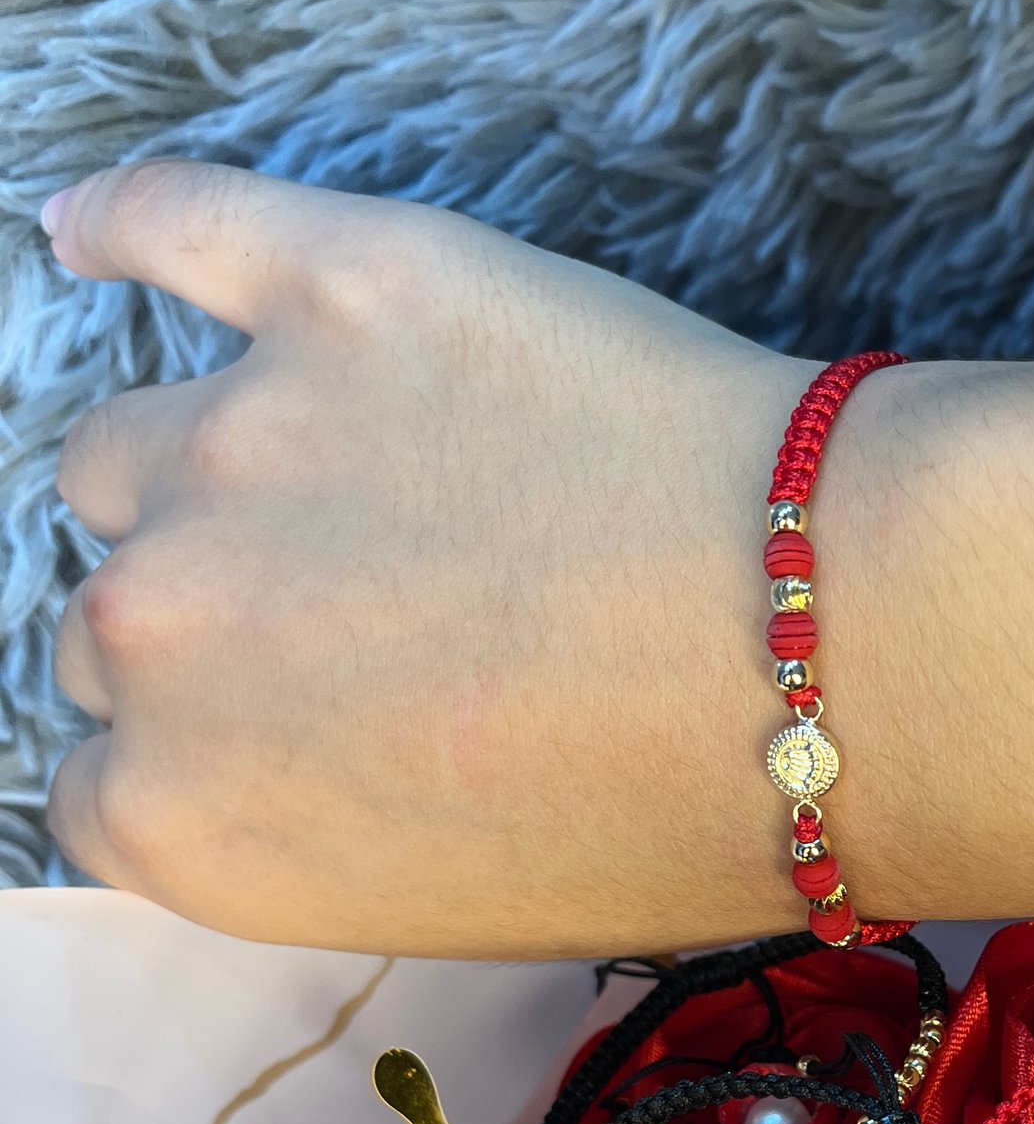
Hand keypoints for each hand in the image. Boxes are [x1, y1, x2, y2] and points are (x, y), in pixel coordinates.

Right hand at [46, 159, 819, 954]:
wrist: (840, 658)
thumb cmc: (685, 815)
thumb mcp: (456, 897)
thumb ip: (304, 822)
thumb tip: (275, 751)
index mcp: (183, 821)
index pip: (103, 785)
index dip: (212, 758)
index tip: (300, 737)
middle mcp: (153, 640)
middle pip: (117, 622)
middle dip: (225, 632)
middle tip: (378, 627)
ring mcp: (229, 442)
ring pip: (136, 452)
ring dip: (220, 473)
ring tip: (372, 487)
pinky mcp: (336, 285)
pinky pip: (173, 225)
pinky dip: (130, 228)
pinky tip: (102, 234)